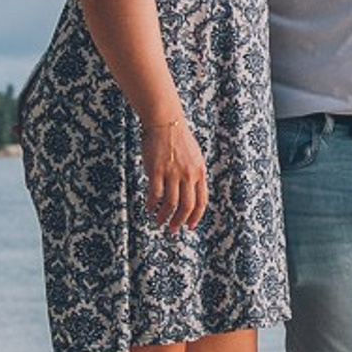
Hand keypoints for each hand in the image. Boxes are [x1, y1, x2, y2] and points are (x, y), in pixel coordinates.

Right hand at [143, 112, 208, 229]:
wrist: (165, 122)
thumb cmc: (178, 139)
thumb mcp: (195, 157)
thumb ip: (194, 174)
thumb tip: (190, 194)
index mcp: (200, 172)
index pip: (201, 201)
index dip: (196, 217)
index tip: (190, 226)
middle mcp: (189, 174)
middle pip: (187, 206)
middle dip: (180, 221)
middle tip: (173, 229)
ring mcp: (173, 173)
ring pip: (171, 203)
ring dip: (164, 216)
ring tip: (158, 222)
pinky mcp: (157, 171)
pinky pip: (156, 194)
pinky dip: (152, 205)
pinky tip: (149, 208)